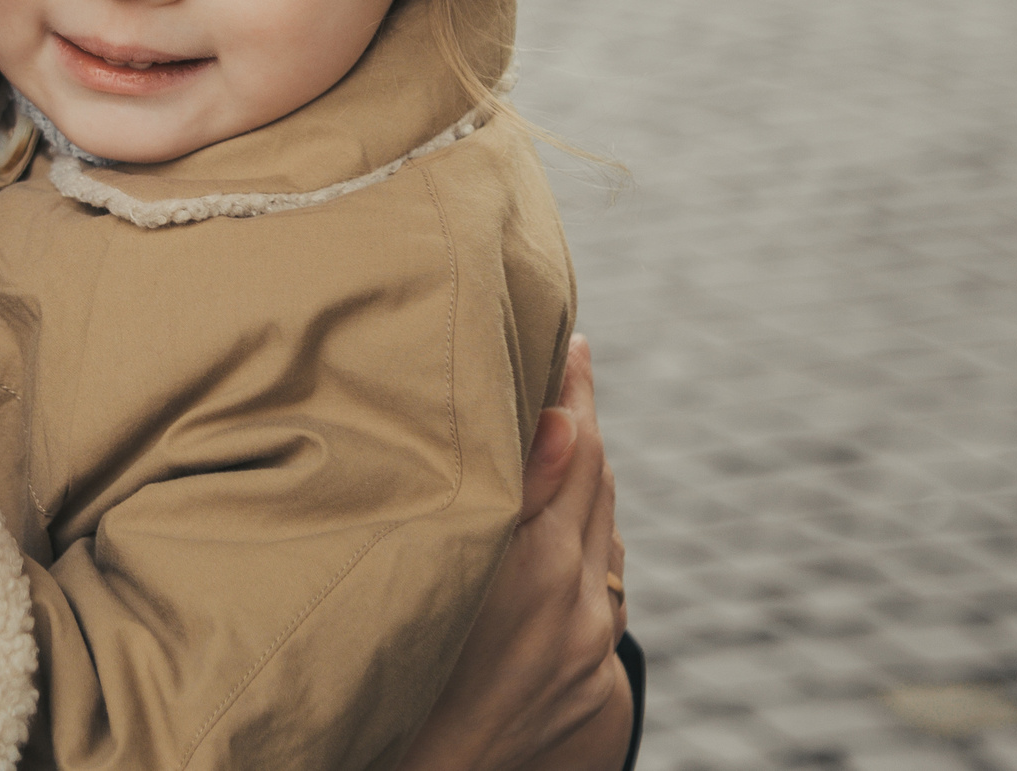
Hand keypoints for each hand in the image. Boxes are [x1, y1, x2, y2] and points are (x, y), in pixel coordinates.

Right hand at [398, 336, 633, 770]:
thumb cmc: (414, 681)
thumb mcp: (448, 577)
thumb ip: (511, 496)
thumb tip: (563, 420)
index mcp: (541, 566)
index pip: (576, 450)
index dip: (573, 389)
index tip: (567, 335)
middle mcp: (578, 600)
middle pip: (597, 481)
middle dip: (584, 415)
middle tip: (570, 357)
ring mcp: (591, 642)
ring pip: (602, 528)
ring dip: (589, 470)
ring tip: (570, 420)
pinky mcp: (596, 674)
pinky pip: (603, 577)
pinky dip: (591, 528)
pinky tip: (573, 514)